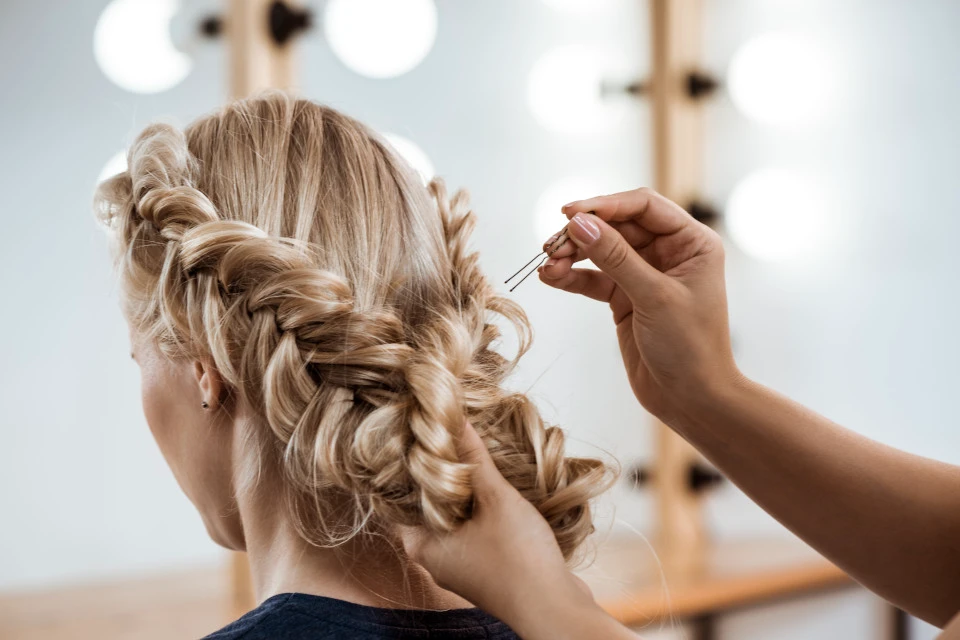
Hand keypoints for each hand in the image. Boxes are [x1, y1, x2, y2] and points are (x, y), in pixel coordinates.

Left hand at [399, 421, 597, 633]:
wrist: (554, 608)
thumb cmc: (517, 558)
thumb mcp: (495, 498)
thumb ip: (473, 457)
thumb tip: (452, 416)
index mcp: (421, 545)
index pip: (400, 497)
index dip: (410, 464)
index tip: (420, 435)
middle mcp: (434, 558)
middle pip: (429, 505)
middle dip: (443, 474)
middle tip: (450, 436)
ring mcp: (460, 566)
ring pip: (455, 517)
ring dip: (467, 491)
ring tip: (475, 454)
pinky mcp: (485, 568)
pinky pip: (475, 530)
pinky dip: (482, 510)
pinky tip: (497, 487)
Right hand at [538, 188, 740, 422]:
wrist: (692, 400)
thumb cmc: (690, 347)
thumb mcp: (653, 297)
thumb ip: (615, 257)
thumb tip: (579, 223)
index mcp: (692, 242)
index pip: (644, 206)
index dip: (606, 205)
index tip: (570, 213)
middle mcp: (670, 252)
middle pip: (618, 226)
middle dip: (583, 234)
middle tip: (551, 246)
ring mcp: (646, 275)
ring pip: (602, 251)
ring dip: (572, 256)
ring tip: (546, 265)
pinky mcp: (626, 298)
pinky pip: (594, 279)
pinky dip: (572, 278)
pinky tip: (551, 278)